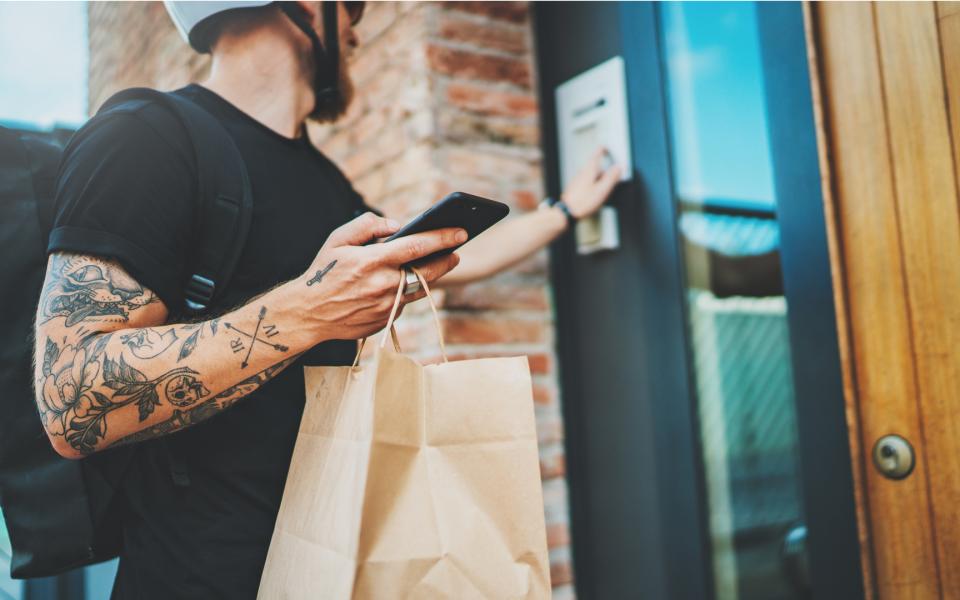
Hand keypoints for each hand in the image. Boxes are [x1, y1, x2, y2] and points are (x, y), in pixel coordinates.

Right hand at [300, 212, 464, 338]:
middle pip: (428, 271)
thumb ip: (368, 225)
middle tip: (456, 250)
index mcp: (373, 261)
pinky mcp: (386, 320)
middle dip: (446, 259)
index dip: (442, 238)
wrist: (308, 314)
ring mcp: (386, 306)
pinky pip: (404, 302)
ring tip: (439, 263)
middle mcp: (383, 285)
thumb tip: (397, 225)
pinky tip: (406, 282)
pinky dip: (406, 291)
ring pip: (419, 288)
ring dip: (430, 276)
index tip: (461, 231)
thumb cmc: (323, 272)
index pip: (417, 246)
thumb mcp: (338, 239)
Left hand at [560, 147, 622, 218]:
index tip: (607, 147)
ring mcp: (577, 180)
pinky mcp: (575, 188)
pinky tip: (595, 196)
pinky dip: (593, 186)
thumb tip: (619, 167)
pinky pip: (587, 183)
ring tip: (604, 190)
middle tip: (612, 176)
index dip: (603, 150)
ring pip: (591, 175)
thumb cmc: (583, 202)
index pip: (597, 154)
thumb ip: (611, 177)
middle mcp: (582, 172)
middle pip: (595, 166)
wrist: (567, 212)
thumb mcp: (602, 189)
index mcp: (589, 170)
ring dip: (599, 179)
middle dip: (604, 170)